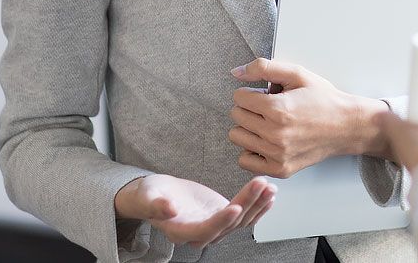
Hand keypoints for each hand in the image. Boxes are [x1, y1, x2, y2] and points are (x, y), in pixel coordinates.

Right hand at [113, 173, 275, 249]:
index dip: (222, 220)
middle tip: (261, 184)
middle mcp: (202, 233)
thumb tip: (168, 210)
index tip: (236, 206)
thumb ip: (156, 205)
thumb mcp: (147, 196)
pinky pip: (244, 216)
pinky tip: (269, 195)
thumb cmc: (149, 196)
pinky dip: (258, 206)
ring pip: (241, 220)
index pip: (206, 229)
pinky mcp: (222, 216)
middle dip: (248, 203)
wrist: (156, 195)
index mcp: (182, 231)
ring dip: (257, 203)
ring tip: (270, 186)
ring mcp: (214, 226)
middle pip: (229, 223)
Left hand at [228, 58, 389, 177]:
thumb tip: (236, 72)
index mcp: (278, 109)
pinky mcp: (280, 169)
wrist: (346, 126)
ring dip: (248, 127)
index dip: (251, 91)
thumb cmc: (323, 99)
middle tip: (268, 107)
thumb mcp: (297, 74)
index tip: (265, 93)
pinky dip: (252, 149)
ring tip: (268, 122)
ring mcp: (277, 155)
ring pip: (237, 137)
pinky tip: (267, 140)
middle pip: (236, 116)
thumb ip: (264, 67)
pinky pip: (245, 160)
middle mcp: (275, 134)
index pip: (239, 98)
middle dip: (249, 107)